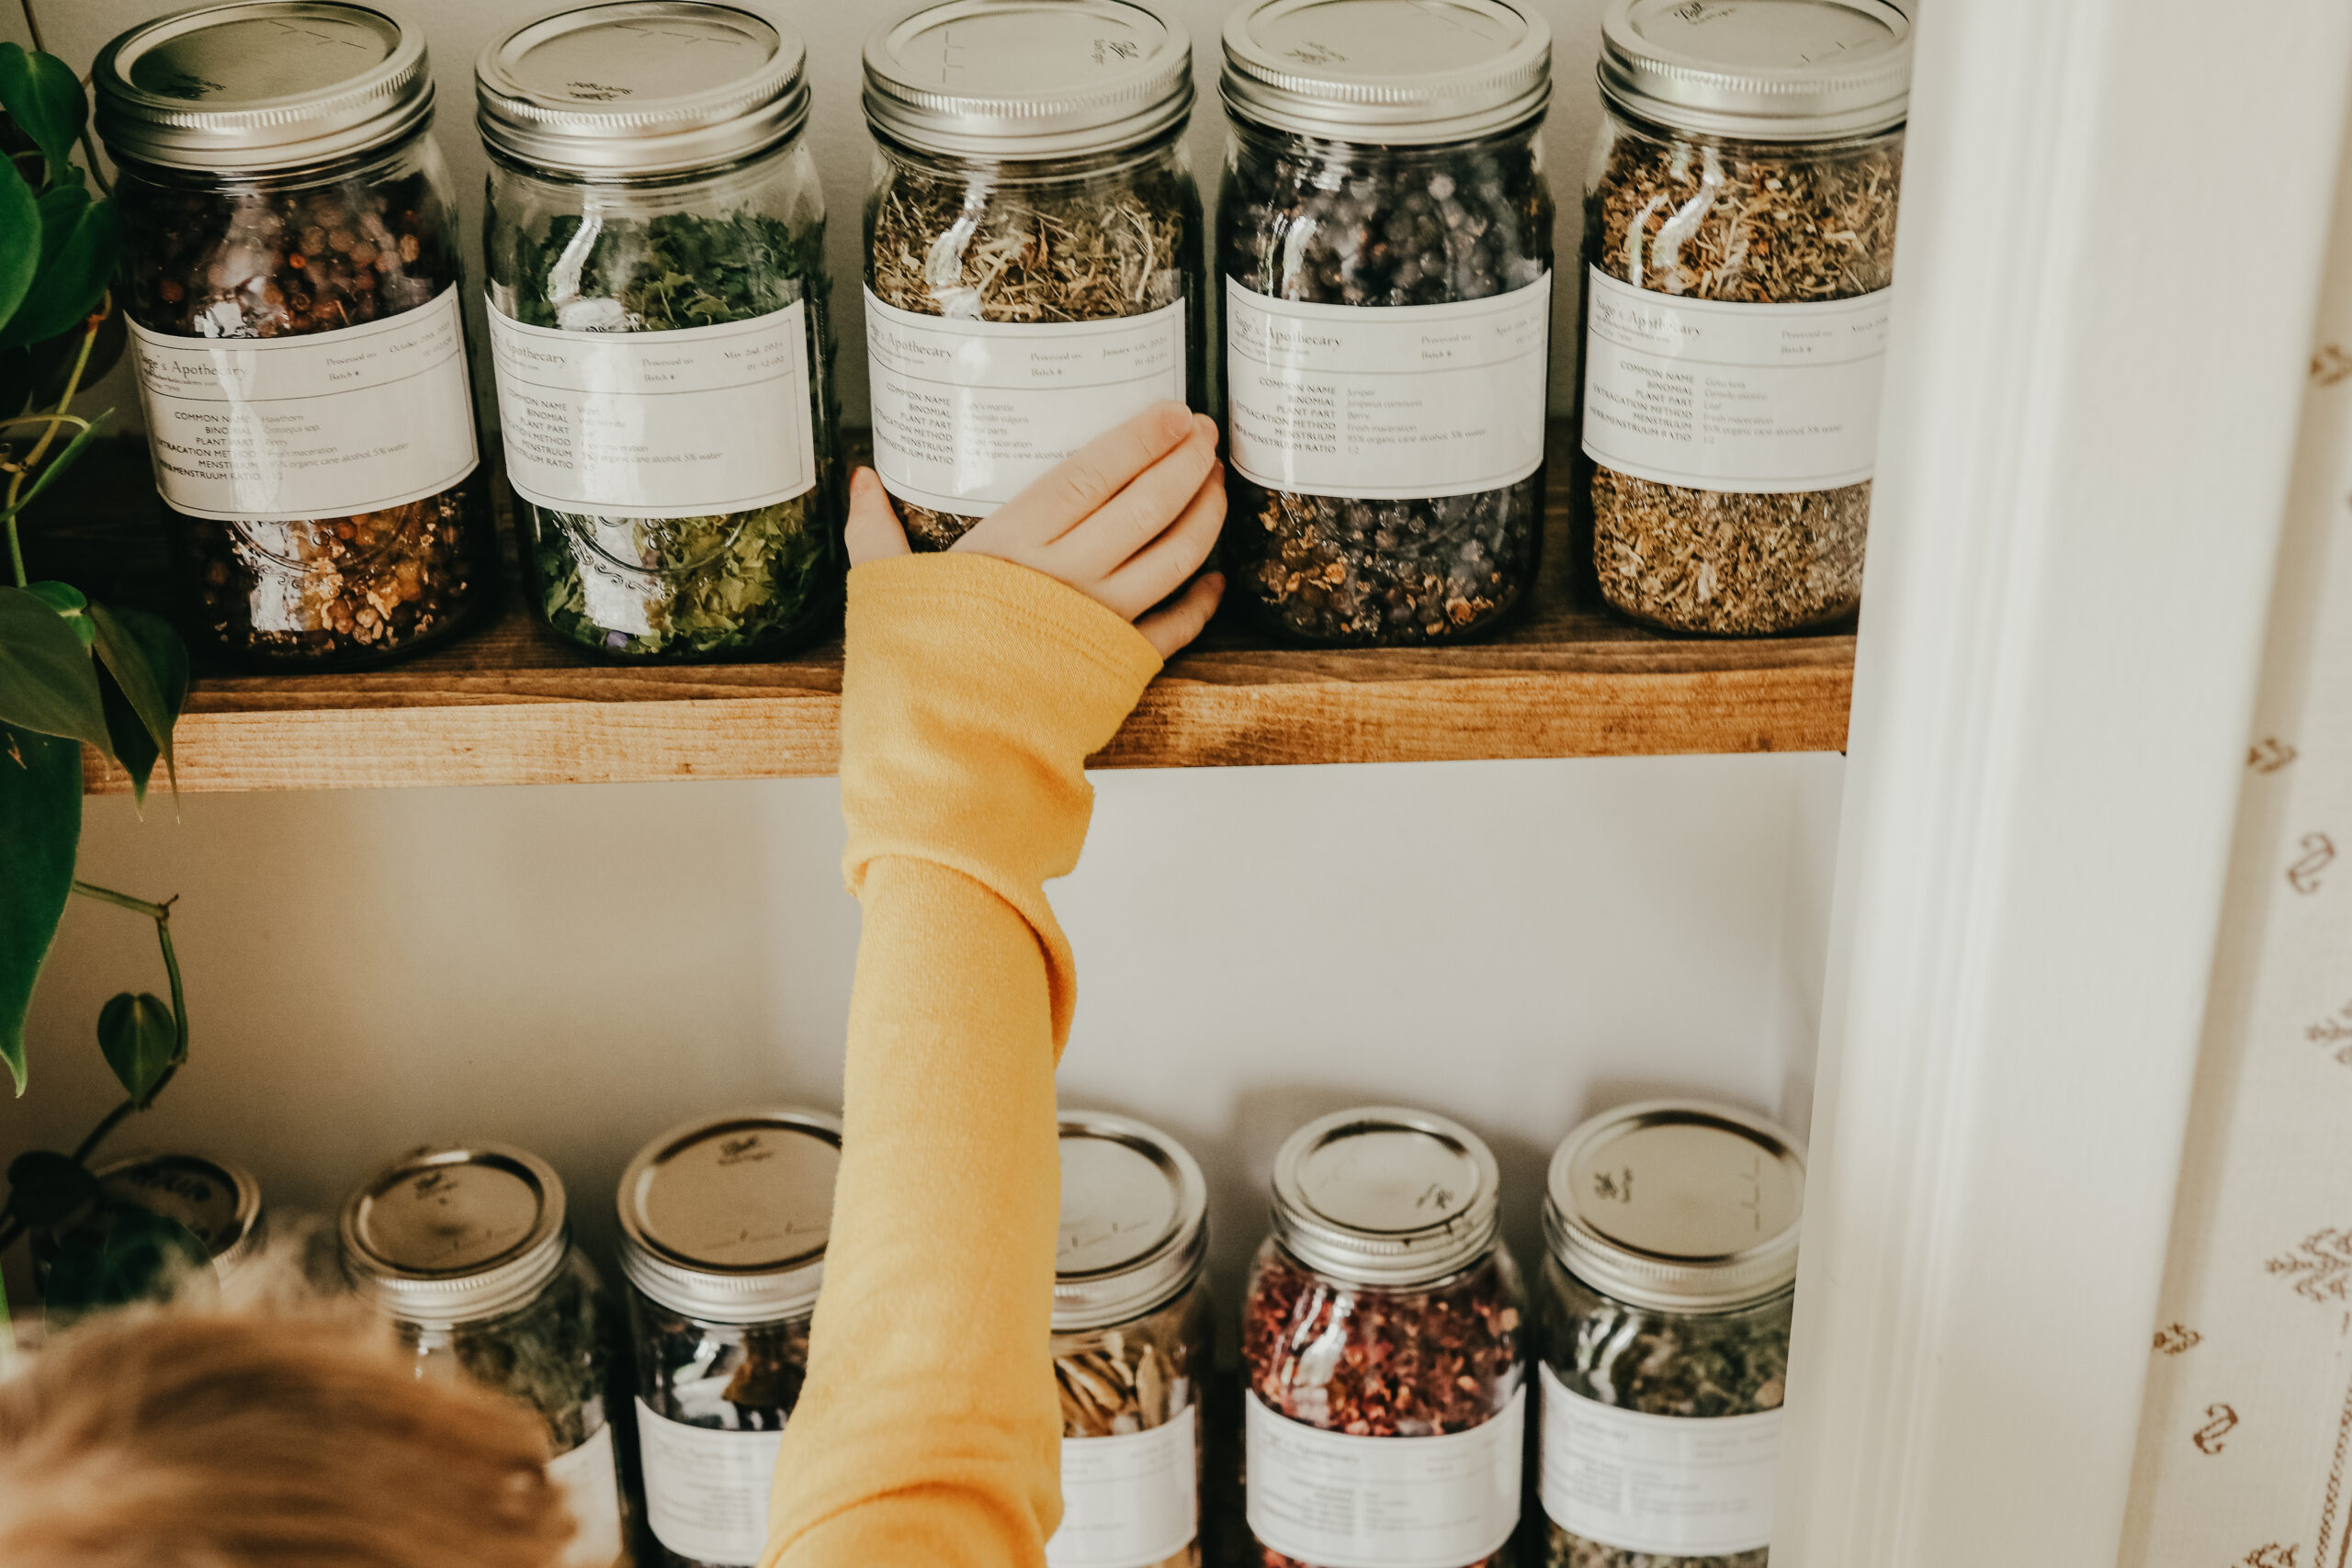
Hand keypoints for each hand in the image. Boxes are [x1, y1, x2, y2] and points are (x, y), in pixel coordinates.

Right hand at [844, 401, 1226, 658]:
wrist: (944, 753)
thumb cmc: (915, 671)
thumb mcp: (887, 588)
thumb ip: (875, 532)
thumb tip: (860, 480)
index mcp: (1015, 544)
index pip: (1094, 473)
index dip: (1140, 438)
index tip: (1171, 412)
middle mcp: (1069, 576)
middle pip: (1146, 505)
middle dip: (1186, 463)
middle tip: (1205, 434)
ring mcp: (1102, 623)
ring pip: (1174, 557)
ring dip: (1204, 516)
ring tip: (1216, 484)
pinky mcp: (1119, 667)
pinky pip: (1175, 627)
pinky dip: (1201, 600)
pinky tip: (1214, 576)